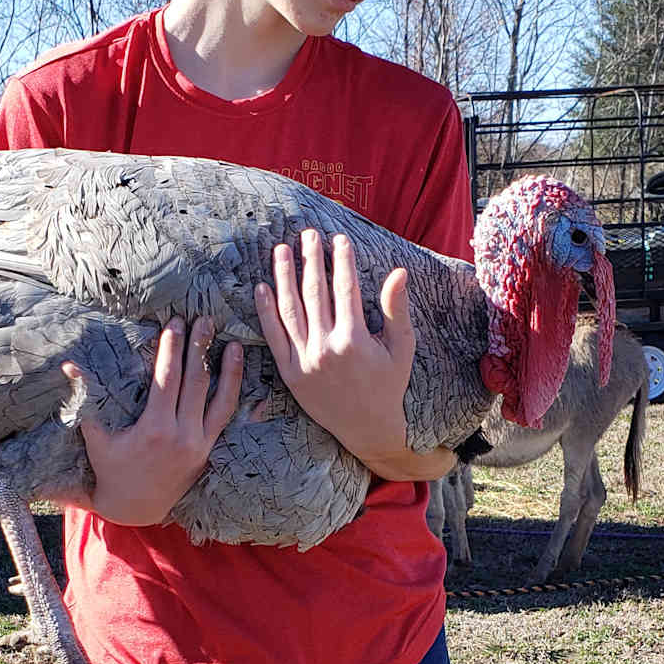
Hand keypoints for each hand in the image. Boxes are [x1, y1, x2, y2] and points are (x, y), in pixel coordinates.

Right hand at [65, 317, 243, 526]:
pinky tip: (241, 375)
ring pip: (220, 400)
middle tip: (204, 319)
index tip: (175, 323)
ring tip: (233, 343)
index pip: (168, 380)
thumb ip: (87, 399)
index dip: (172, 349)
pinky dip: (235, 395)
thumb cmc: (111, 470)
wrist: (136, 508)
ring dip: (228, 370)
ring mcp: (200, 444)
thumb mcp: (96, 437)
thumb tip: (70, 365)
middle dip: (199, 349)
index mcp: (155, 430)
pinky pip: (226, 418)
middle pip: (196, 383)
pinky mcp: (208, 450)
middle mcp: (183, 436)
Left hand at [255, 230, 416, 475]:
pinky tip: (261, 287)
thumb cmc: (388, 386)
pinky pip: (274, 337)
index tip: (339, 238)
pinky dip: (266, 311)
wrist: (367, 429)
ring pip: (290, 310)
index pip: (345, 289)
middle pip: (314, 293)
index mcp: (354, 340)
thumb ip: (397, 310)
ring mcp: (304, 361)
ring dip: (283, 276)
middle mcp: (325, 348)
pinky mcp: (289, 373)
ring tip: (281, 250)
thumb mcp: (402, 350)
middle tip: (307, 234)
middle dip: (311, 259)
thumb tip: (399, 272)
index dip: (341, 260)